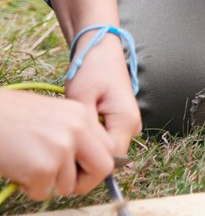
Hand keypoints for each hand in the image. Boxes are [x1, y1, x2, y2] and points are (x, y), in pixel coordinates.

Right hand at [0, 89, 115, 200]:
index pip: (109, 147)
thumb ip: (74, 133)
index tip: (83, 171)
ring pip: (68, 185)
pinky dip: (30, 188)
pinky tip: (18, 169)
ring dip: (49, 183)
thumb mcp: (53, 115)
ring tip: (29, 165)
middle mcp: (77, 130)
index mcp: (81, 114)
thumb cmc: (12, 117)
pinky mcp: (43, 168)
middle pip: (103, 168)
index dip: (97, 164)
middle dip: (86, 182)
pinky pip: (43, 193)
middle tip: (65, 183)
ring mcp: (61, 149)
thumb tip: (88, 161)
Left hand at [66, 35, 141, 163]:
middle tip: (58, 153)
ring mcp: (129, 124)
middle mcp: (133, 126)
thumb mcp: (81, 100)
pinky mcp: (121, 122)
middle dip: (83, 162)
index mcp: (127, 120)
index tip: (59, 165)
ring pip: (105, 152)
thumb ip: (84, 132)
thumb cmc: (90, 68)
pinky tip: (74, 133)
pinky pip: (105, 141)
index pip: (107, 161)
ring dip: (85, 151)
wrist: (100, 47)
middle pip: (107, 159)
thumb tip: (78, 161)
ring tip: (65, 140)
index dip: (83, 168)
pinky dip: (89, 142)